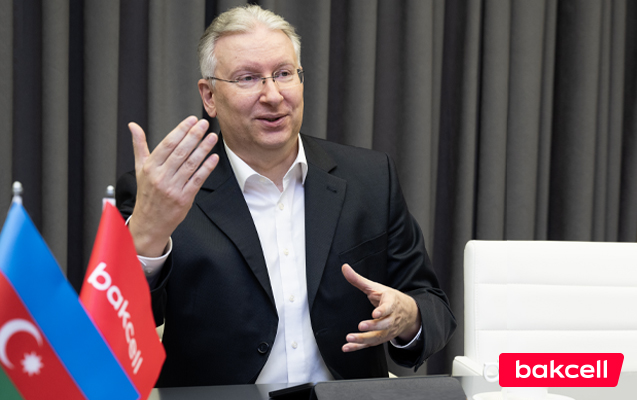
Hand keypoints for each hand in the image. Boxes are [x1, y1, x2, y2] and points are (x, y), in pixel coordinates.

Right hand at [128, 116, 218, 256]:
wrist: (149, 222)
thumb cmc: (146, 193)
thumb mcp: (139, 168)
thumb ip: (139, 146)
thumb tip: (133, 126)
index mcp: (150, 167)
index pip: (167, 144)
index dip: (181, 130)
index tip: (191, 120)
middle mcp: (160, 177)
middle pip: (180, 152)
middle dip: (194, 136)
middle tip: (204, 124)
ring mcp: (172, 188)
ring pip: (191, 164)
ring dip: (203, 149)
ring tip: (212, 137)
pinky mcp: (184, 198)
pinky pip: (197, 179)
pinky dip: (206, 168)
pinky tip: (213, 157)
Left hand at [341, 263, 421, 351]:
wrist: (408, 313)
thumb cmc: (389, 298)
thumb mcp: (376, 287)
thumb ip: (358, 279)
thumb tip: (344, 267)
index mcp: (391, 303)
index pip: (389, 307)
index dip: (382, 311)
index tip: (375, 313)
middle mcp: (391, 318)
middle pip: (384, 325)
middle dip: (373, 326)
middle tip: (361, 326)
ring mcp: (387, 330)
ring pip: (377, 337)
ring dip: (363, 339)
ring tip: (350, 339)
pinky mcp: (381, 338)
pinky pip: (370, 344)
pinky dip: (358, 347)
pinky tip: (347, 347)